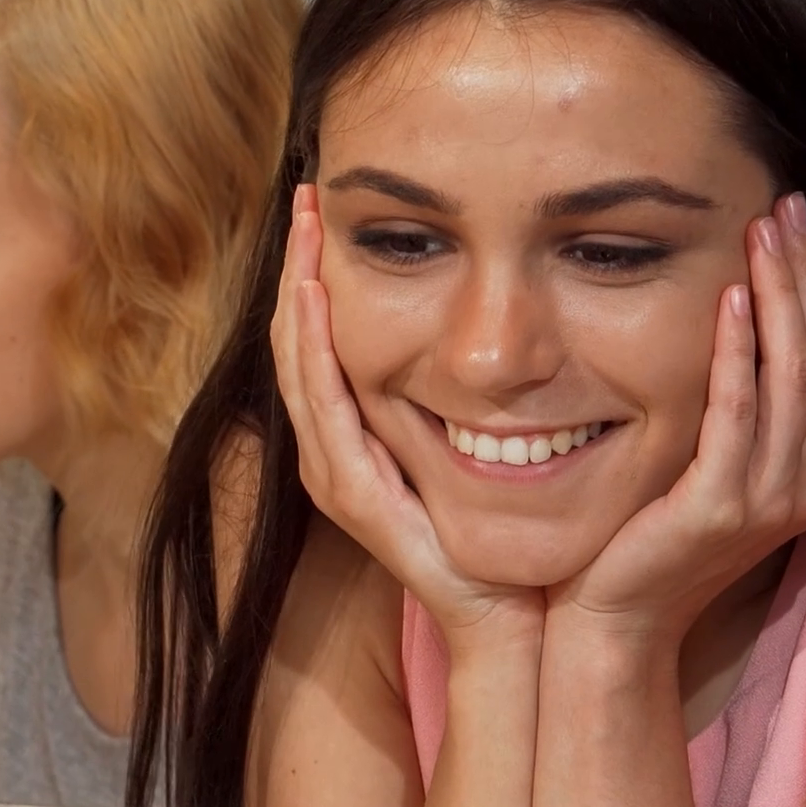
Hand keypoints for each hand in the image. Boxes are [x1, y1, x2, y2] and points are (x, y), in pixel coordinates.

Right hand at [270, 186, 544, 646]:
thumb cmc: (497, 527)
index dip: (314, 270)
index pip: (319, 336)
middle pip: (298, 338)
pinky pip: (325, 406)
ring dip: (298, 290)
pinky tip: (316, 296)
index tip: (325, 205)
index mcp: (352, 433)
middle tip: (308, 195)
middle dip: (299, 264)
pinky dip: (315, 347)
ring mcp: (336, 471)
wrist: (507, 611)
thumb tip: (482, 316)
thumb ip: (458, 386)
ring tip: (304, 228)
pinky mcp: (352, 493)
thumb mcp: (472, 437)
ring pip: (299, 362)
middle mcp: (331, 448)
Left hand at [546, 195, 805, 647]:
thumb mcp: (722, 458)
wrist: (617, 615)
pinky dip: (738, 352)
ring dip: (780, 294)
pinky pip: (740, 414)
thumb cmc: (657, 527)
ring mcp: (773, 499)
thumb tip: (753, 308)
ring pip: (797, 375)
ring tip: (760, 232)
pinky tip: (727, 299)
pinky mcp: (722, 507)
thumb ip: (750, 401)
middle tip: (785, 206)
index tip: (805, 223)